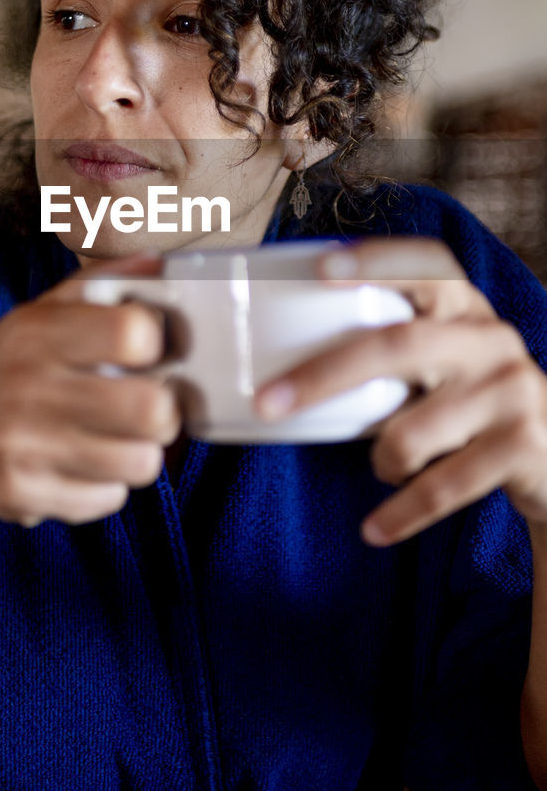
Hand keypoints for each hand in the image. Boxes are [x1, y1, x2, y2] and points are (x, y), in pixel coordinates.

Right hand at [0, 253, 180, 528]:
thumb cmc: (4, 372)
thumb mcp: (39, 316)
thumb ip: (101, 285)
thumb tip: (159, 261)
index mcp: (36, 333)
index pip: (132, 333)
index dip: (156, 344)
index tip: (148, 354)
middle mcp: (27, 387)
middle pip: (151, 409)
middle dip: (163, 411)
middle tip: (149, 407)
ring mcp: (23, 446)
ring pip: (140, 462)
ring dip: (139, 453)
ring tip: (118, 439)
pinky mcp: (23, 495)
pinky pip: (109, 499)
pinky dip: (107, 487)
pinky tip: (84, 466)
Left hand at [253, 238, 546, 545]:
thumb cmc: (472, 405)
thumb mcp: (446, 363)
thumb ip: (395, 351)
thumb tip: (286, 372)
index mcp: (465, 309)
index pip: (427, 267)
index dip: (377, 261)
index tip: (321, 266)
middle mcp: (490, 339)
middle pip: (399, 346)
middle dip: (326, 374)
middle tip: (269, 402)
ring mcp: (510, 391)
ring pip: (413, 430)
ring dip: (381, 459)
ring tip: (382, 468)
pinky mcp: (522, 445)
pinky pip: (443, 486)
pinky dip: (401, 513)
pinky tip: (375, 529)